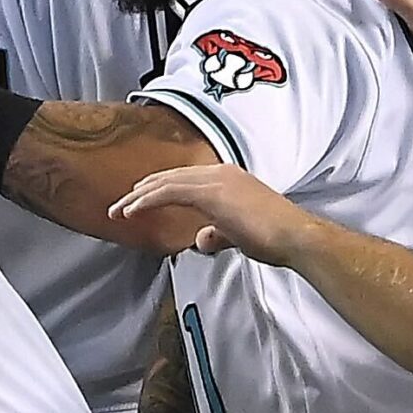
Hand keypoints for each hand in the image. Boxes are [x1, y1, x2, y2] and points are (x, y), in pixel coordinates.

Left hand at [109, 164, 318, 265]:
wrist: (295, 237)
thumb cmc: (275, 238)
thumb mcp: (239, 234)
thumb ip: (218, 233)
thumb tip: (202, 239)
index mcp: (228, 178)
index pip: (183, 179)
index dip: (158, 189)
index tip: (137, 201)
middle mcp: (220, 172)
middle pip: (170, 177)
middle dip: (142, 191)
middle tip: (120, 205)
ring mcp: (217, 180)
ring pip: (165, 183)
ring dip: (137, 197)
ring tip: (117, 210)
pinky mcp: (212, 193)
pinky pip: (169, 192)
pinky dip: (146, 201)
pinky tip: (131, 211)